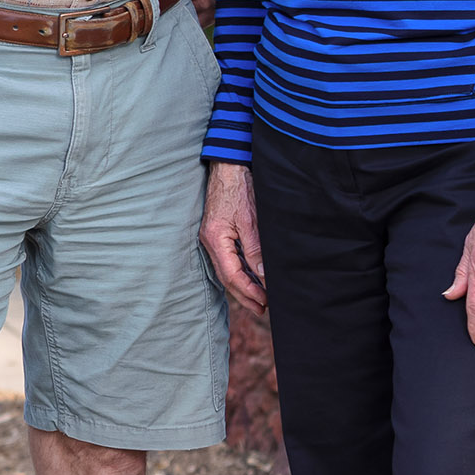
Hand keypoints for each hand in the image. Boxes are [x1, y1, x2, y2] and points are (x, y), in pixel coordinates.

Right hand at [201, 162, 265, 308]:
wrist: (229, 165)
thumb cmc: (239, 188)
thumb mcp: (250, 220)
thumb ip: (255, 250)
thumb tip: (262, 276)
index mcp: (215, 239)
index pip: (231, 275)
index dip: (248, 291)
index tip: (265, 302)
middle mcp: (210, 241)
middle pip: (226, 277)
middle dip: (244, 295)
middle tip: (262, 309)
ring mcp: (212, 237)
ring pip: (226, 270)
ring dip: (242, 286)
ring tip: (259, 299)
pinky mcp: (218, 233)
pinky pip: (228, 259)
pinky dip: (239, 272)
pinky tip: (250, 278)